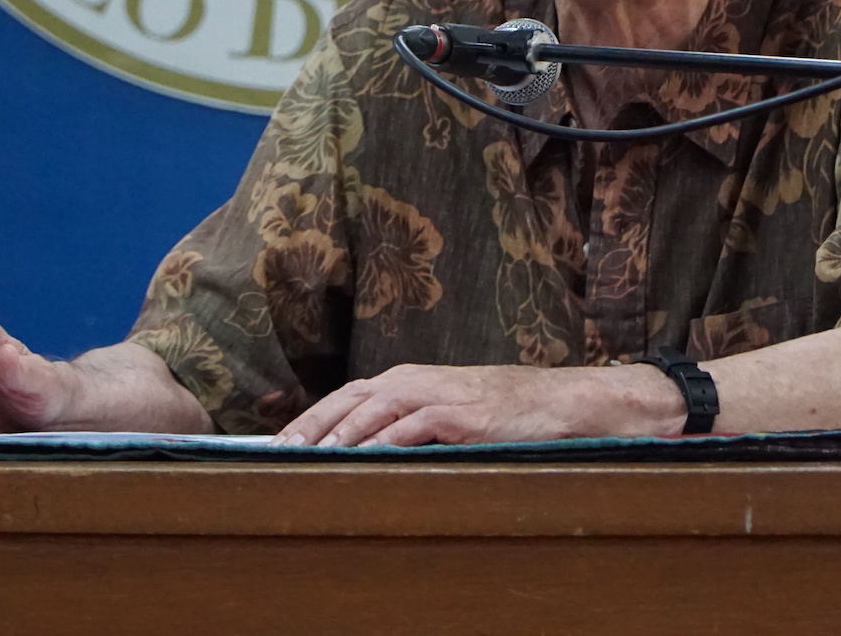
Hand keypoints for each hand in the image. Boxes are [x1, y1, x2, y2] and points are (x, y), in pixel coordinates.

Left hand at [276, 362, 682, 447]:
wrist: (563, 403)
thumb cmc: (505, 414)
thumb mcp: (448, 413)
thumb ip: (408, 426)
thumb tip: (363, 454)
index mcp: (407, 380)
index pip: (344, 398)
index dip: (308, 420)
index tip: (277, 445)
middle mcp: (414, 381)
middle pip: (346, 402)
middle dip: (309, 429)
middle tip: (276, 455)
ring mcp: (436, 395)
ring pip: (371, 413)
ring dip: (336, 438)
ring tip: (306, 461)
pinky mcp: (459, 415)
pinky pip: (411, 428)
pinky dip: (382, 444)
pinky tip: (361, 461)